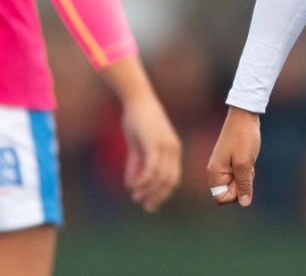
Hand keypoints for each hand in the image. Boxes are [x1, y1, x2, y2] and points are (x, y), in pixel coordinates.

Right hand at [121, 95, 181, 212]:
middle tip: (146, 207)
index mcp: (173, 150)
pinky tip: (133, 187)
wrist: (137, 99)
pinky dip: (143, 181)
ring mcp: (165, 146)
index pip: (173, 179)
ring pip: (160, 177)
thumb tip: (132, 185)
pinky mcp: (154, 144)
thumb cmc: (137, 120)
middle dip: (158, 197)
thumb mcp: (138, 145)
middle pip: (169, 181)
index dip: (163, 194)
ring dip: (148, 190)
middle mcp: (173, 149)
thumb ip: (136, 164)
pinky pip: (151, 169)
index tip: (151, 204)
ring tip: (137, 197)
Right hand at [206, 106, 260, 206]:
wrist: (244, 116)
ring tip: (248, 161)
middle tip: (246, 167)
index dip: (235, 193)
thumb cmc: (243, 138)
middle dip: (242, 184)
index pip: (221, 198)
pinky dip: (246, 171)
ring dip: (246, 177)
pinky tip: (249, 159)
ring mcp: (223, 167)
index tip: (241, 177)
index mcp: (214, 173)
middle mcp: (215, 172)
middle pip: (229, 193)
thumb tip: (244, 204)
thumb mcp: (245, 164)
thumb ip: (244, 185)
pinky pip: (239, 175)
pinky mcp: (230, 162)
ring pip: (236, 184)